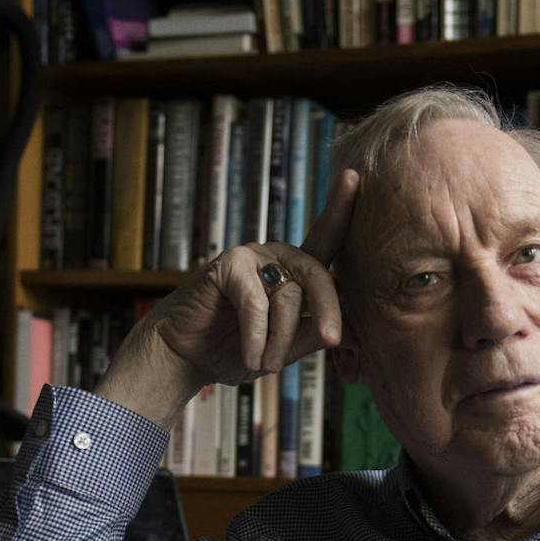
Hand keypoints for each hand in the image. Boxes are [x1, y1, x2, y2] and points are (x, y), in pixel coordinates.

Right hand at [97, 171, 359, 427]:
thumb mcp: (282, 349)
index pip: (325, 241)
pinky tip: (250, 356)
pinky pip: (257, 304)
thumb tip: (342, 332)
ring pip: (289, 296)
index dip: (340, 209)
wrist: (186, 357)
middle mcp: (275, 257)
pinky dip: (256, 336)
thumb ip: (310, 335)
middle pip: (318, 274)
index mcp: (294, 271)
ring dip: (280, 339)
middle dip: (328, 310)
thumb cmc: (233, 349)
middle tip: (331, 340)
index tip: (353, 176)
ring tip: (265, 364)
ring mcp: (250, 257)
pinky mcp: (228, 266)